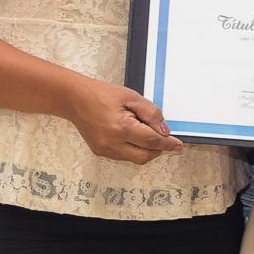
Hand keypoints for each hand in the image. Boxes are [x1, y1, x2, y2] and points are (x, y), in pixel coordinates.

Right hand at [66, 77, 184, 164]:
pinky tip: (131, 135)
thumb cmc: (101, 94)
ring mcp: (105, 150)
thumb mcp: (131, 97)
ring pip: (134, 159)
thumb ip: (150, 113)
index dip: (168, 144)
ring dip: (145, 150)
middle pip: (145, 156)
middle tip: (162, 137)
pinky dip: (133, 150)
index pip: (152, 141)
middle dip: (157, 148)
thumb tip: (164, 130)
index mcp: (121, 128)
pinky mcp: (100, 152)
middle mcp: (112, 143)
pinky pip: (124, 156)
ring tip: (142, 131)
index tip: (178, 146)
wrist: (75, 99)